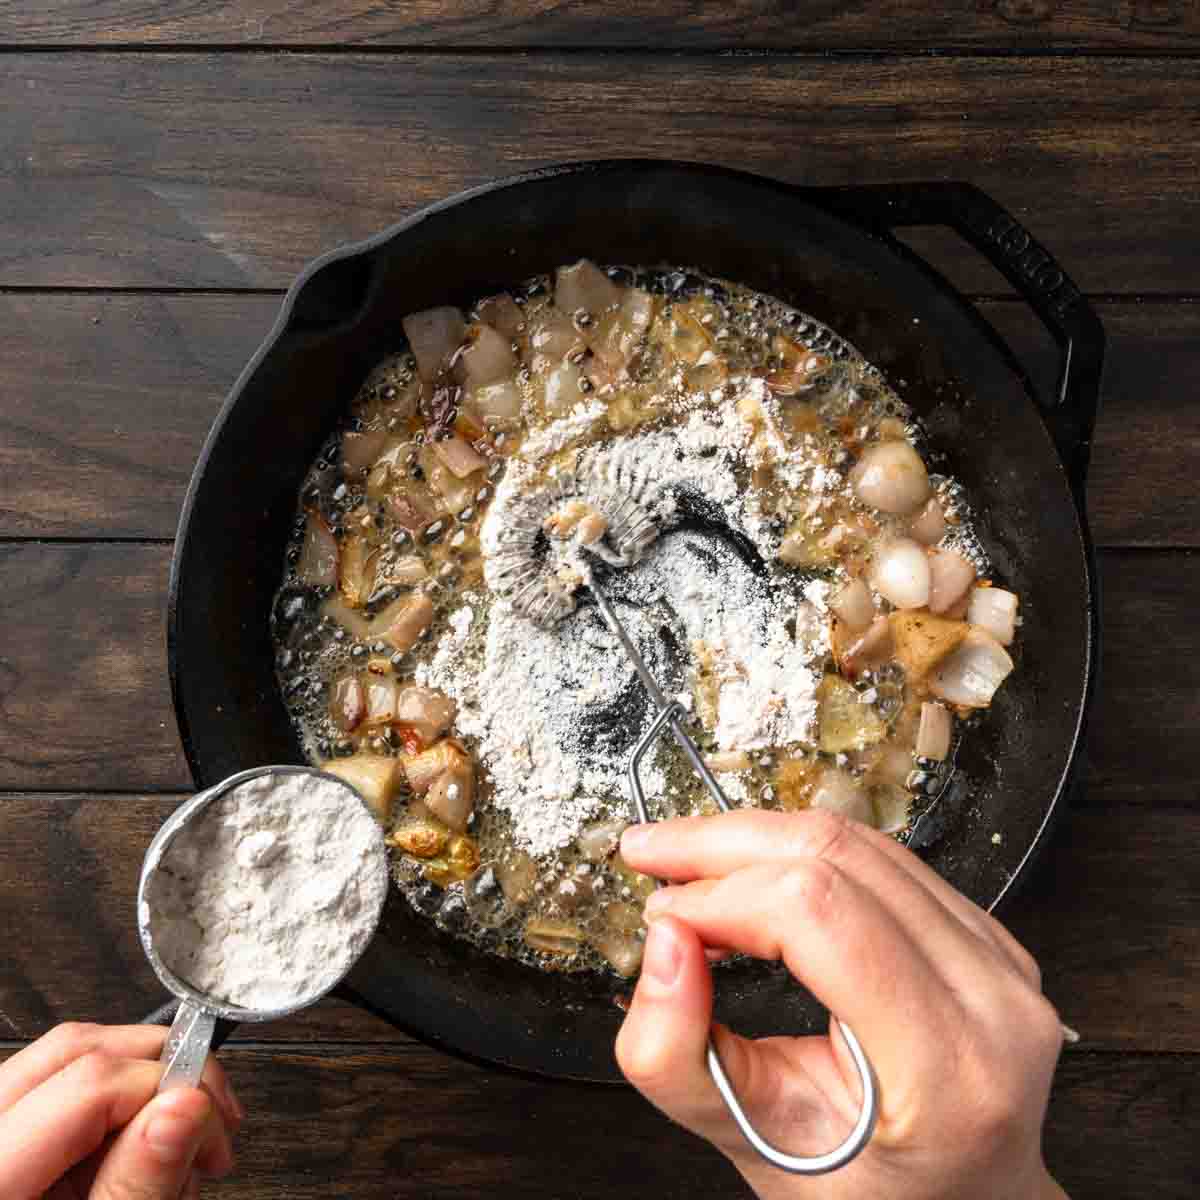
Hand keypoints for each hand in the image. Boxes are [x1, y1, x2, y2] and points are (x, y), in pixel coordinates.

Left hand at [0, 1023, 241, 1199]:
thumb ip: (139, 1184)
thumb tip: (188, 1105)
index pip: (90, 1082)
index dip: (169, 1087)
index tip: (218, 1126)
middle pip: (78, 1051)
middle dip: (161, 1071)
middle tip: (211, 1122)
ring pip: (68, 1059)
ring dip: (141, 1083)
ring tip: (178, 1143)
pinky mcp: (3, 1143)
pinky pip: (55, 1087)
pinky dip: (111, 1106)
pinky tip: (137, 1149)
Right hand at [615, 809, 1068, 1199]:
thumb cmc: (864, 1191)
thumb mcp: (750, 1148)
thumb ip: (677, 1059)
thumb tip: (664, 944)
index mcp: (944, 1068)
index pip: (817, 914)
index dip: (719, 898)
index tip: (661, 916)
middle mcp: (989, 999)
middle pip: (836, 855)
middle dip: (722, 845)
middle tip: (652, 856)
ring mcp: (997, 957)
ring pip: (856, 840)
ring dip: (754, 837)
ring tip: (688, 861)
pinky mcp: (983, 932)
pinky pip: (881, 855)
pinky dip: (798, 850)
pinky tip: (750, 871)